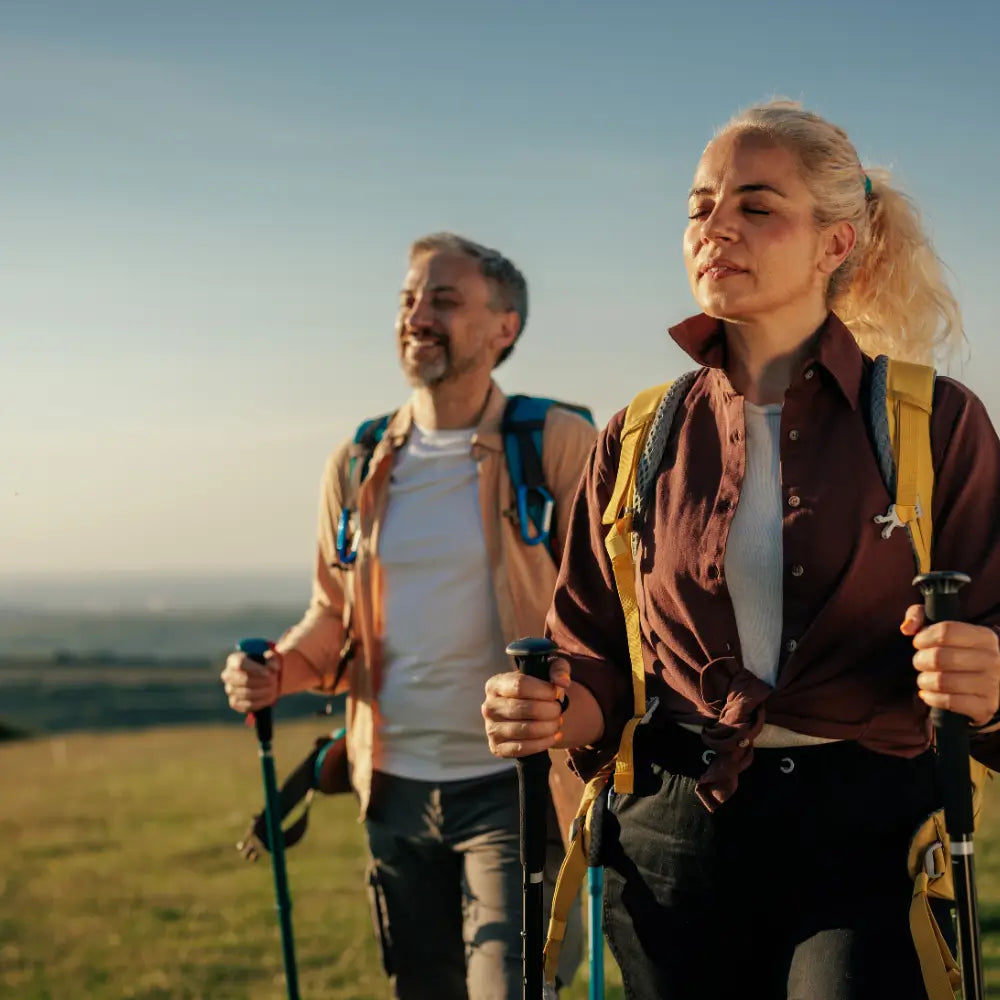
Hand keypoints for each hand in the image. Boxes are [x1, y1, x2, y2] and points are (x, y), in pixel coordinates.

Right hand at [220, 650, 280, 713]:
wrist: (258, 677)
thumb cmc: (262, 665)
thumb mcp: (268, 658)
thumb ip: (272, 659)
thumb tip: (274, 667)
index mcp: (233, 660)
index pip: (240, 663)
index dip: (255, 669)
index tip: (268, 673)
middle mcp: (227, 675)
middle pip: (244, 680)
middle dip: (262, 682)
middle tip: (274, 681)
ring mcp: (229, 690)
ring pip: (246, 693)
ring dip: (263, 692)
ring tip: (274, 688)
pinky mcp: (234, 703)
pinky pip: (246, 706)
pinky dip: (260, 703)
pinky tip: (270, 697)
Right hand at [482, 657, 571, 757]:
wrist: (526, 712)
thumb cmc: (536, 688)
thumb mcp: (547, 670)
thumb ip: (558, 670)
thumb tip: (562, 682)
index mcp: (495, 684)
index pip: (520, 686)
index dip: (543, 691)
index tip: (557, 693)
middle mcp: (489, 706)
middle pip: (526, 709)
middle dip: (550, 710)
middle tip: (559, 710)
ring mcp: (491, 729)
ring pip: (526, 730)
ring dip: (549, 727)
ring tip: (557, 722)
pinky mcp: (497, 747)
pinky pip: (523, 749)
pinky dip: (543, 743)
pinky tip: (553, 736)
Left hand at [901, 605, 999, 726]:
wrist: (987, 684)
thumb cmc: (957, 651)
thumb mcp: (942, 628)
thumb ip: (919, 615)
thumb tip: (907, 628)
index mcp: (985, 637)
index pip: (946, 631)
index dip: (923, 637)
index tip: (919, 643)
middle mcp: (993, 660)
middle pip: (939, 657)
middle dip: (920, 660)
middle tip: (920, 662)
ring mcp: (991, 685)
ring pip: (941, 681)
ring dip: (924, 680)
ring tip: (925, 678)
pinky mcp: (985, 706)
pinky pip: (948, 702)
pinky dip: (931, 698)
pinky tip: (929, 694)